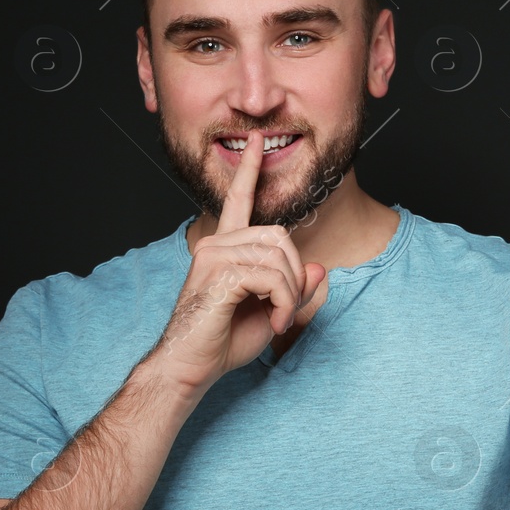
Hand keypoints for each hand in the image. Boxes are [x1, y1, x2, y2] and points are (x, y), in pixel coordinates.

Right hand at [154, 128, 325, 392]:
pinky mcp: (218, 274)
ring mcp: (214, 255)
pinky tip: (275, 322)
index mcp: (224, 248)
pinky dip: (284, 303)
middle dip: (295, 275)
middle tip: (287, 309)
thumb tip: (320, 267)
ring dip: (290, 294)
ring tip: (279, 319)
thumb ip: (296, 290)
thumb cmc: (223, 343)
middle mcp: (216, 244)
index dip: (250, 170)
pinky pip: (272, 277)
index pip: (238, 200)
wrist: (190, 368)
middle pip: (280, 236)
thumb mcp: (272, 313)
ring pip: (279, 258)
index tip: (257, 142)